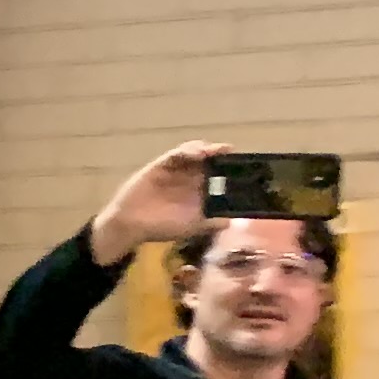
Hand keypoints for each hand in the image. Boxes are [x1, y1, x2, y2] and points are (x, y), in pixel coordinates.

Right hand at [90, 142, 224, 266]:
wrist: (131, 224)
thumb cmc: (162, 227)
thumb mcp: (192, 228)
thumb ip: (211, 223)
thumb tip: (231, 220)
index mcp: (204, 192)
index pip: (224, 176)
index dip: (234, 170)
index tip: (246, 167)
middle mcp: (194, 178)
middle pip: (213, 161)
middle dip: (223, 156)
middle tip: (231, 153)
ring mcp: (179, 170)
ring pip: (198, 153)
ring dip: (208, 150)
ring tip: (216, 151)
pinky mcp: (164, 164)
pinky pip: (178, 154)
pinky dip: (188, 150)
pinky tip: (197, 153)